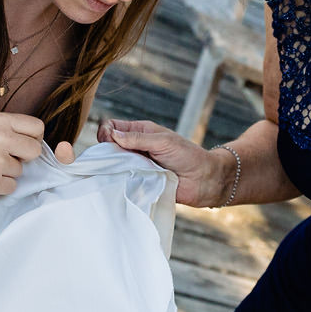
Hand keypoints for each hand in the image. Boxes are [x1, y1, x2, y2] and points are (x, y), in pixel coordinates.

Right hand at [0, 113, 46, 195]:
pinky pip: (11, 188)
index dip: (32, 138)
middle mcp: (1, 138)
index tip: (21, 145)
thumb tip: (34, 144)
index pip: (38, 127)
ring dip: (6, 173)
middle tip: (4, 159)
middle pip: (35, 151)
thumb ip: (8, 130)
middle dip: (24, 158)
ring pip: (21, 171)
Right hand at [99, 119, 229, 205]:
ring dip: (115, 169)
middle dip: (107, 152)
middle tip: (119, 159)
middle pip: (108, 147)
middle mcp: (135, 148)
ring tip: (125, 172)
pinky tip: (126, 184)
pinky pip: (123, 183)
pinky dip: (122, 182)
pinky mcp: (139, 183)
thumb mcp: (162, 141)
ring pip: (113, 166)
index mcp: (139, 132)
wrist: (204, 180)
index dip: (106, 132)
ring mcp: (136, 166)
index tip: (110, 142)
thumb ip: (137, 138)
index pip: (111, 127)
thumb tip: (112, 134)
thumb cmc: (188, 155)